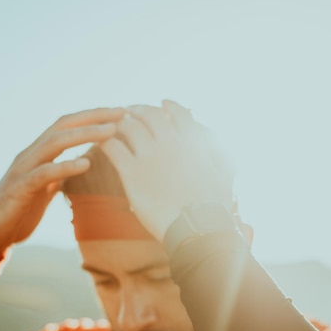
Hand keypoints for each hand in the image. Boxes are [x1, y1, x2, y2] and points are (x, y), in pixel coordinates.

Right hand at [0, 107, 124, 250]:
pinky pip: (43, 173)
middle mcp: (31, 154)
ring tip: (110, 132)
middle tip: (122, 113)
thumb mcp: (47, 188)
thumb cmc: (22, 209)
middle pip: (63, 125)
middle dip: (94, 117)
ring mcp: (23, 169)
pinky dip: (64, 166)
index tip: (121, 112)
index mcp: (39, 153)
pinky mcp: (19, 189)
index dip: (93, 116)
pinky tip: (85, 164)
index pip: (68, 124)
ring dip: (84, 134)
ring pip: (54, 142)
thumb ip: (62, 174)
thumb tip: (84, 165)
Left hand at [101, 100, 232, 240]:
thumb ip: (223, 156)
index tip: (163, 104)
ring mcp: (149, 156)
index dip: (169, 106)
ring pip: (128, 127)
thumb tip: (226, 149)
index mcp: (192, 140)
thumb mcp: (225, 175)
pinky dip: (106, 142)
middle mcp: (170, 142)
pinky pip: (113, 148)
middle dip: (139, 110)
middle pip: (149, 115)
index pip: (179, 112)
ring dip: (120, 123)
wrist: (197, 227)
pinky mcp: (132, 173)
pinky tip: (104, 144)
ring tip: (114, 126)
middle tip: (130, 111)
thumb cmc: (213, 206)